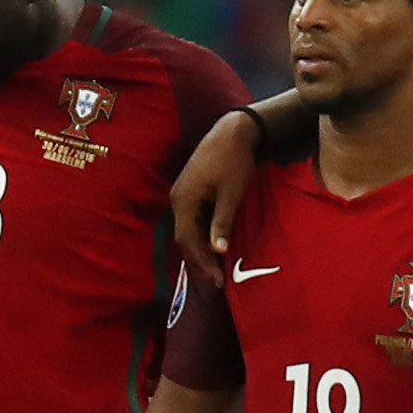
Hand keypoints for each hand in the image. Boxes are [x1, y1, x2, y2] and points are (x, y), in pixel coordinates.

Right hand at [170, 107, 261, 270]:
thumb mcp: (231, 193)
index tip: (217, 280)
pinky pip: (193, 219)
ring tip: (217, 267)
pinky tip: (215, 244)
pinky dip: (203, 234)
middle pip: (185, 237)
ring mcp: (182, 194)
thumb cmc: (234, 161)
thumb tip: (217, 250)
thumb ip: (222, 222)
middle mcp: (178, 199)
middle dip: (200, 260)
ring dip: (201, 248)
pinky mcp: (191, 190)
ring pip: (188, 229)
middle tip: (218, 281)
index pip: (188, 240)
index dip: (202, 262)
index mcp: (184, 201)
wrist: (232, 131)